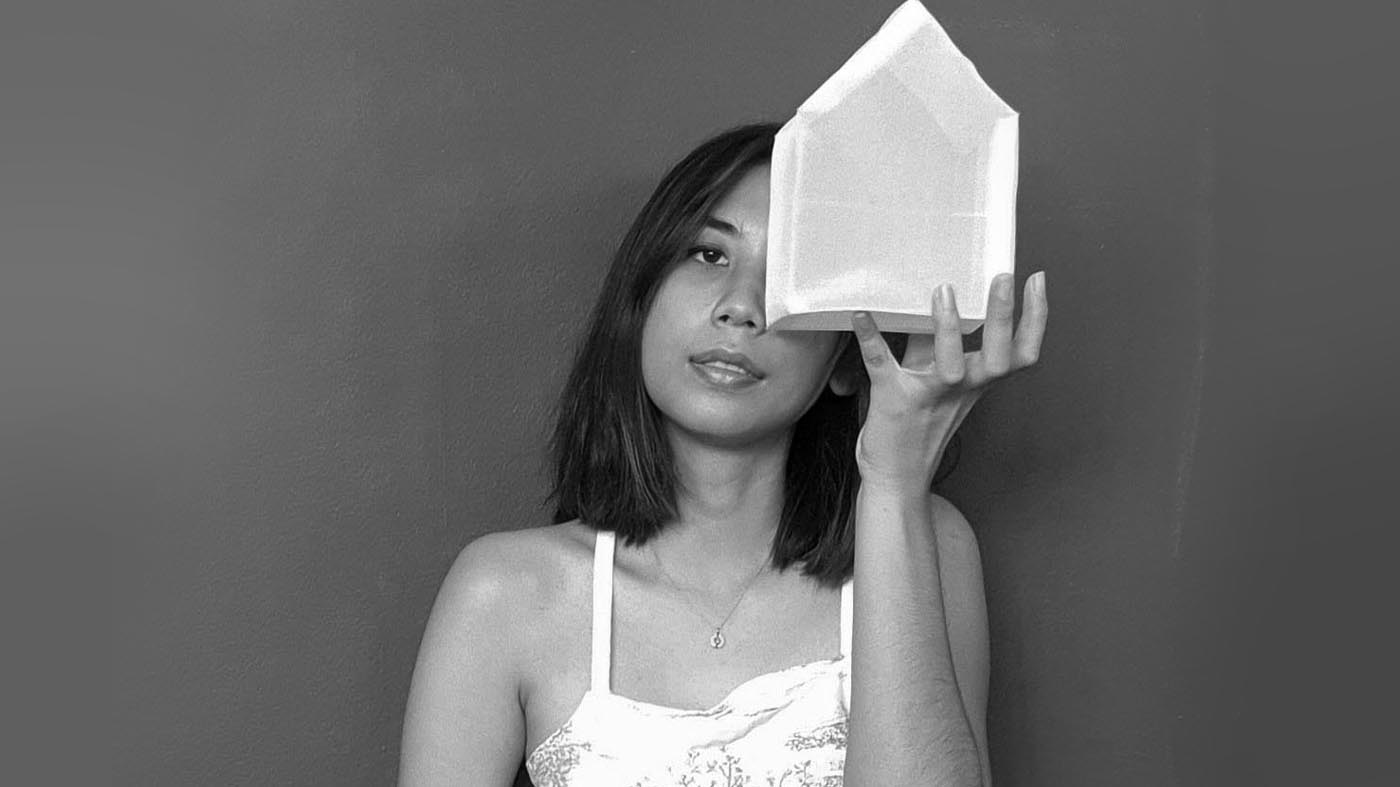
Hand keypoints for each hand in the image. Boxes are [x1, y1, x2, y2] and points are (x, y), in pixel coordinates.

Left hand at [850, 271, 1047, 493]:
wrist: (895, 477)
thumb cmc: (919, 423)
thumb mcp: (938, 379)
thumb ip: (938, 342)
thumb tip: (939, 296)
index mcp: (978, 382)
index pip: (1021, 352)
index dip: (1036, 319)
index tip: (1036, 279)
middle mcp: (961, 390)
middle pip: (999, 357)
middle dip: (1004, 317)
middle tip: (1003, 277)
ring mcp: (929, 395)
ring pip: (950, 365)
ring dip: (948, 328)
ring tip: (943, 289)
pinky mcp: (893, 400)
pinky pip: (881, 365)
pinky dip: (870, 338)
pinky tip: (860, 313)